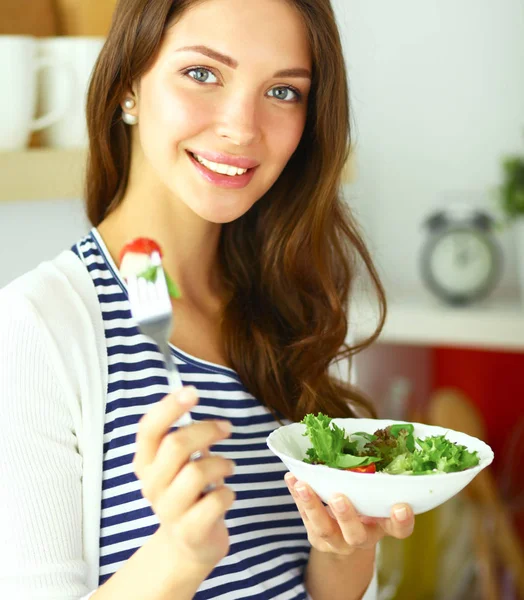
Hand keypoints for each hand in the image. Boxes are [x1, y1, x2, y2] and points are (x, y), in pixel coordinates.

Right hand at [133, 386, 234, 569]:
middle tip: (226, 428)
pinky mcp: (190, 531)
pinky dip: (228, 493)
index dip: (169, 407)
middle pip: (176, 445)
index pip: (148, 429)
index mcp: (145, 463)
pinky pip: (216, 500)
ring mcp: (168, 510)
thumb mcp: (177, 463)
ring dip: (221, 464)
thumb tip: (190, 399)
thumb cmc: (187, 492)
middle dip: (206, 430)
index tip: (192, 391)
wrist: (188, 546)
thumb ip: (182, 435)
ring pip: (196, 471)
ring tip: (228, 467)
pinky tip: (226, 495)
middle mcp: (152, 485)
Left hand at [285, 473, 414, 555]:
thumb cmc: (366, 506)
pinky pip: (305, 518)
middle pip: (356, 534)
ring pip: (324, 529)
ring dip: (312, 505)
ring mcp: (337, 541)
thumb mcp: (376, 497)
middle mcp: (361, 537)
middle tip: (338, 497)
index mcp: (383, 526)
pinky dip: (297, 497)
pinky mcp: (317, 537)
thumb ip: (377, 480)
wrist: (346, 537)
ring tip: (302, 484)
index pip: (398, 529)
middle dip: (346, 516)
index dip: (402, 521)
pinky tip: (291, 477)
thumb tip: (371, 438)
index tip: (401, 506)